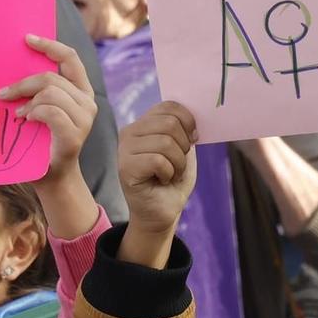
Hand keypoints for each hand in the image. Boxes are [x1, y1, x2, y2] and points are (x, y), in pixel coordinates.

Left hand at [0, 34, 97, 187]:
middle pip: (53, 77)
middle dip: (23, 83)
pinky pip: (51, 112)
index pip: (70, 58)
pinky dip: (34, 113)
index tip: (26, 38)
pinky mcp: (75, 135)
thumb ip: (36, 90)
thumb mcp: (38, 109)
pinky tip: (26, 121)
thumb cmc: (40, 141)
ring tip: (18, 115)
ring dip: (27, 102)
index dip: (49, 45)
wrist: (51, 176)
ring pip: (51, 92)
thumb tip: (9, 65)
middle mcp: (87, 102)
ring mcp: (84, 119)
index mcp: (80, 90)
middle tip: (2, 94)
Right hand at [118, 101, 199, 265]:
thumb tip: (192, 117)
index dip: (188, 122)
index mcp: (144, 123)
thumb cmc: (173, 179)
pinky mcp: (125, 167)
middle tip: (177, 163)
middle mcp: (130, 132)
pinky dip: (169, 173)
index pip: (170, 106)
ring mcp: (124, 149)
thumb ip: (184, 129)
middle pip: (170, 123)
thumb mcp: (184, 149)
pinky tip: (161, 180)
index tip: (191, 140)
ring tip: (169, 173)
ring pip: (166, 143)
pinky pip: (159, 160)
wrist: (163, 211)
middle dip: (184, 147)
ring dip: (177, 164)